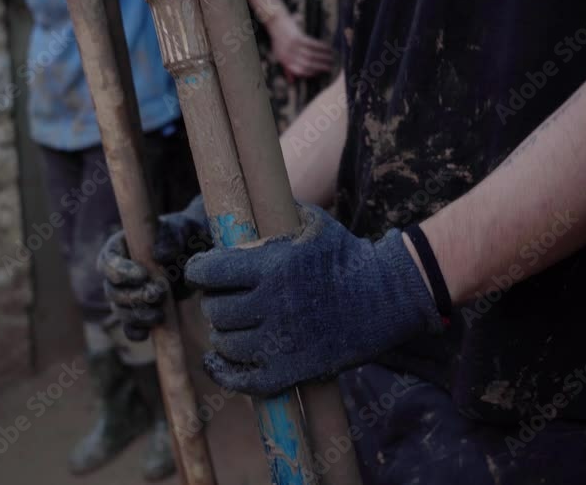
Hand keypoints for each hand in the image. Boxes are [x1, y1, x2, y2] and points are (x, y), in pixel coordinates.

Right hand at [98, 196, 211, 340]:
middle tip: (158, 294)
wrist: (198, 254)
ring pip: (120, 311)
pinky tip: (148, 333)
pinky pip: (129, 327)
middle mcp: (117, 274)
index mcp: (119, 248)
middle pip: (113, 291)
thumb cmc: (184, 235)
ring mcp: (127, 295)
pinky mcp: (139, 312)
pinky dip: (136, 332)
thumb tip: (158, 255)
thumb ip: (170, 237)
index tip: (143, 275)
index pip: (108, 262)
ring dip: (137, 315)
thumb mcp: (181, 230)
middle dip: (134, 296)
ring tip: (160, 315)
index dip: (120, 271)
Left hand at [185, 205, 441, 395]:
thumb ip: (275, 212)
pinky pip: (243, 379)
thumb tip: (243, 206)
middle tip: (221, 298)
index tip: (200, 272)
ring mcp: (281, 341)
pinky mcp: (292, 370)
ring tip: (230, 324)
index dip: (198, 271)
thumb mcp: (312, 223)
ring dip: (222, 333)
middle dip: (213, 302)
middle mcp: (272, 304)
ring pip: (225, 343)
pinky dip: (223, 371)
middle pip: (215, 309)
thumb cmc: (346, 256)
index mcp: (272, 266)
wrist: (387, 298)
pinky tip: (217, 360)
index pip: (209, 272)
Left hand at [266, 14, 333, 78]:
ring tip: (331, 58)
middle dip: (320, 67)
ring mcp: (293, 46)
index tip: (319, 73)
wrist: (275, 22)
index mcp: (284, 61)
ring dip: (323, 57)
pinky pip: (312, 45)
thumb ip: (286, 67)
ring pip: (311, 55)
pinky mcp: (297, 37)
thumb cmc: (279, 39)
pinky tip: (328, 48)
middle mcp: (288, 55)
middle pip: (307, 65)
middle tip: (329, 67)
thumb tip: (292, 80)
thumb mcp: (279, 54)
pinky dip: (322, 47)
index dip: (311, 73)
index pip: (299, 71)